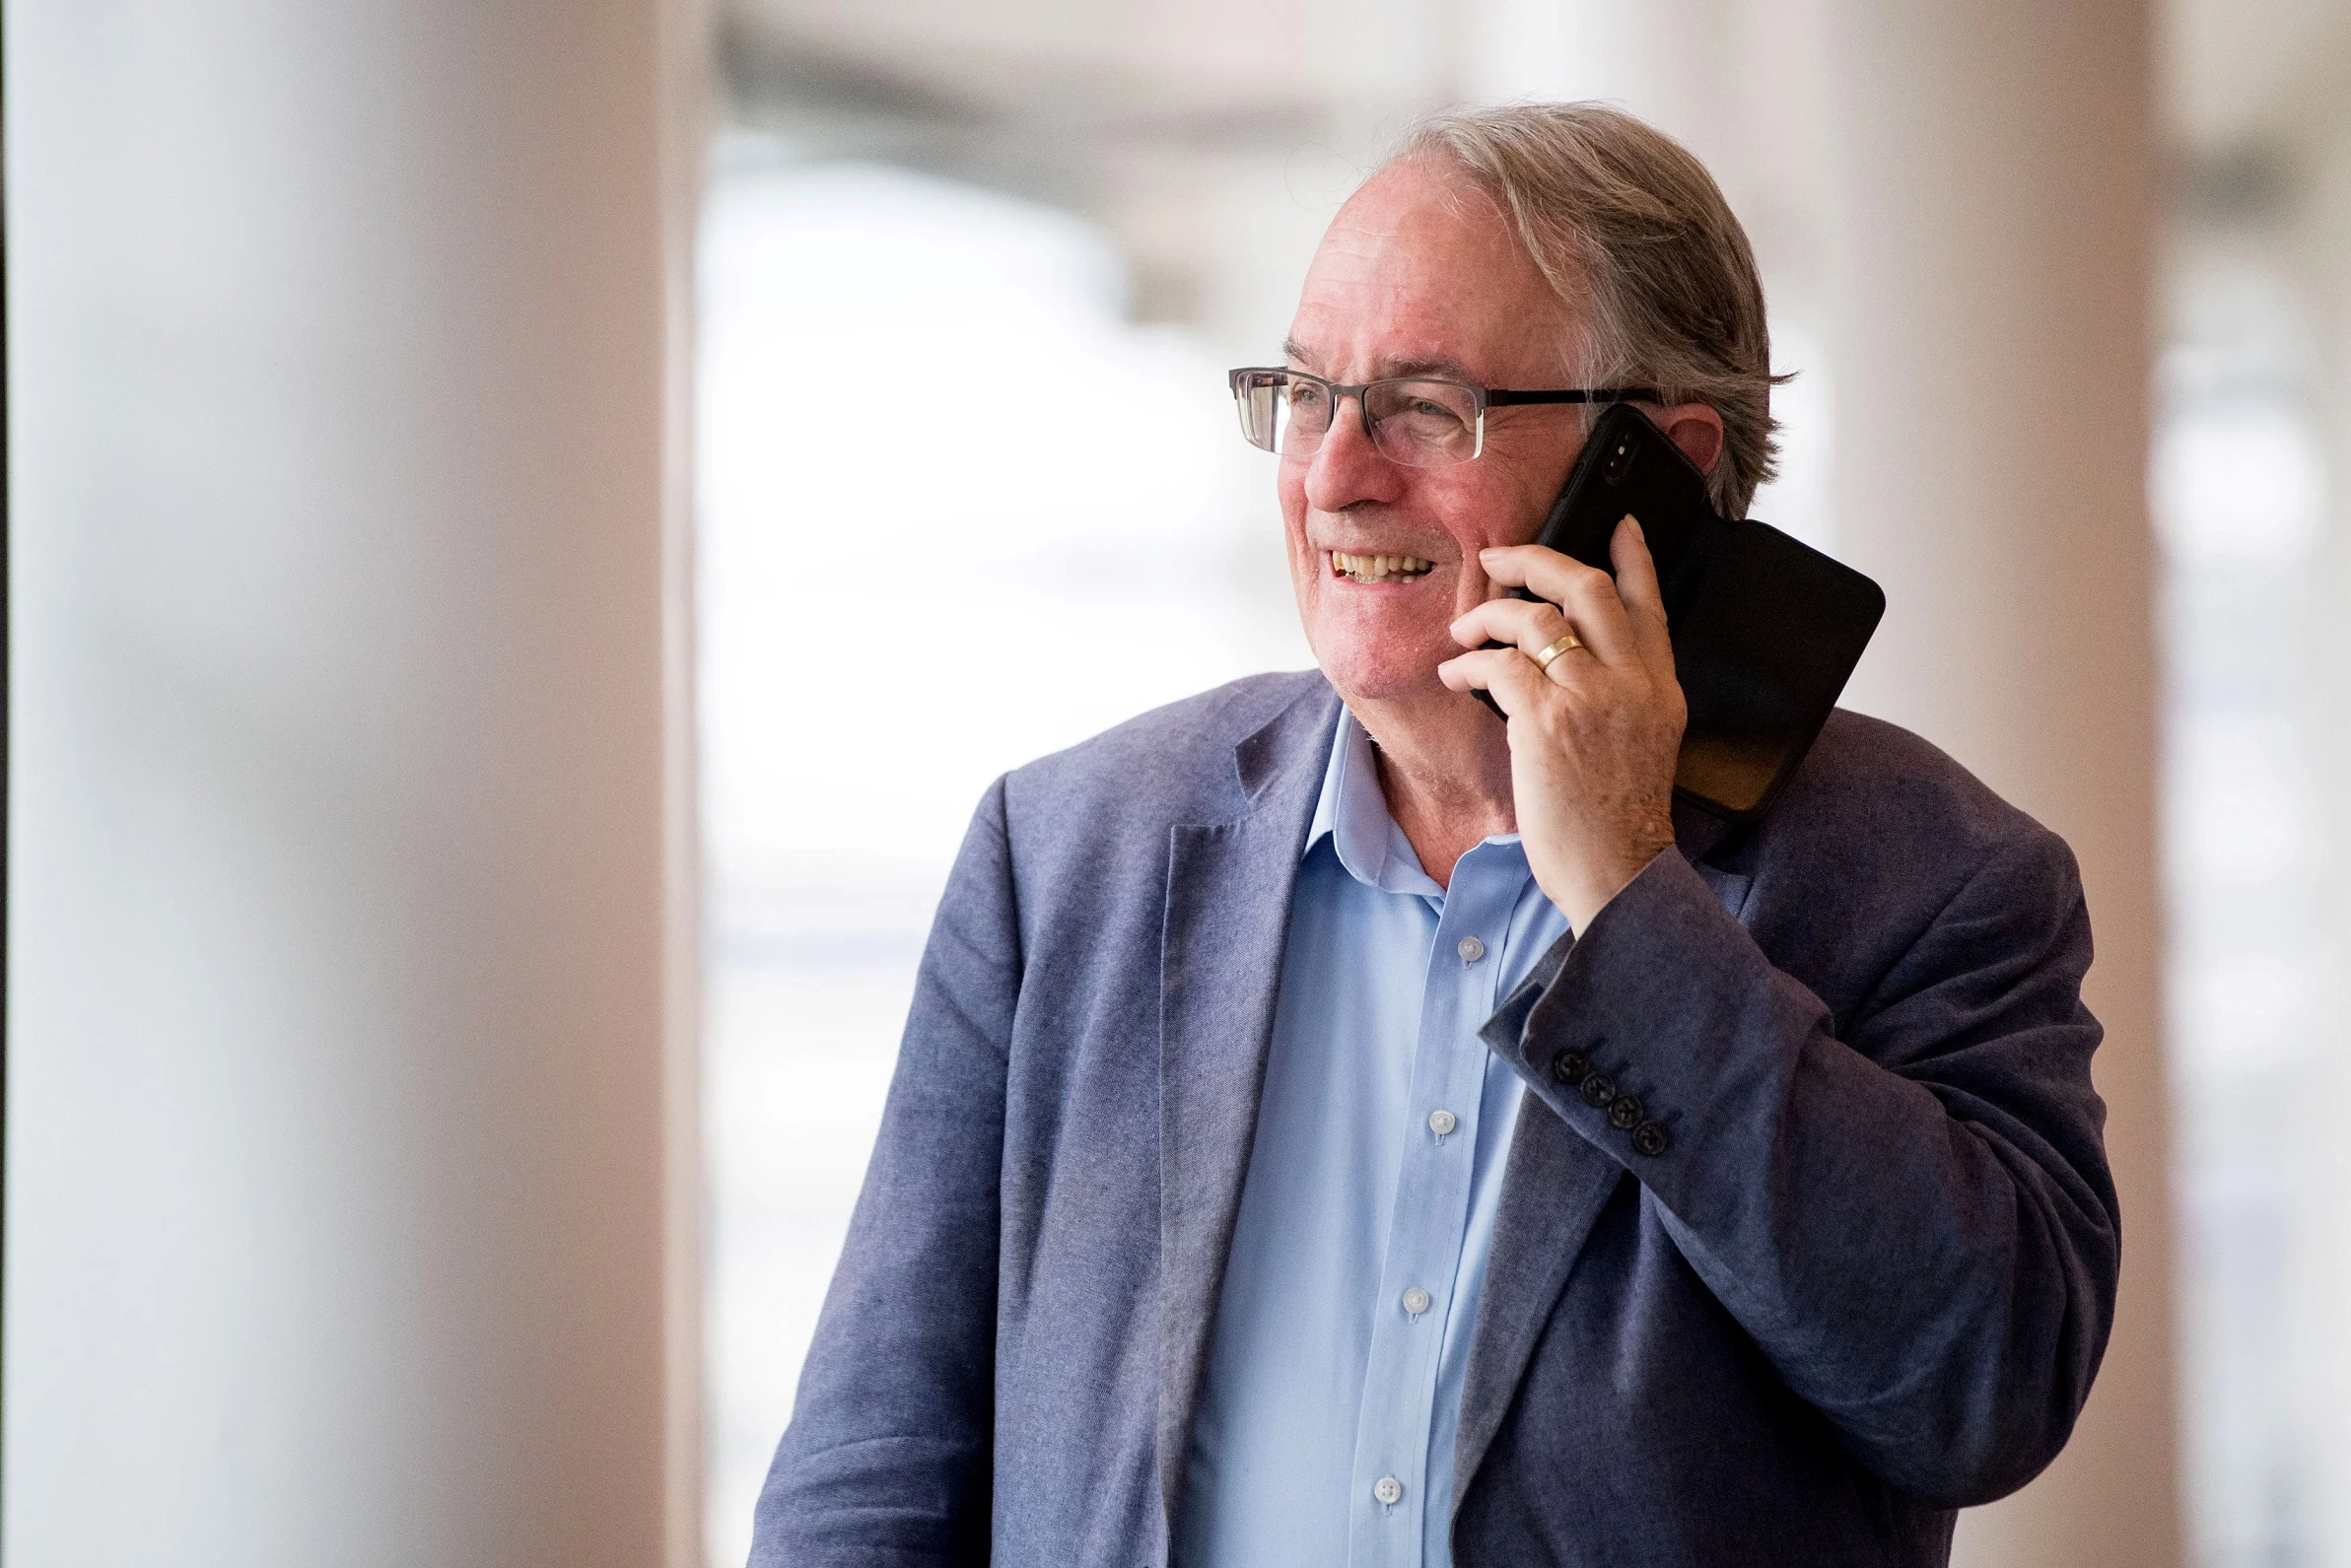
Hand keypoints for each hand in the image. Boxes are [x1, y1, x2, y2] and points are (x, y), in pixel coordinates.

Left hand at [1437, 516, 1685, 932]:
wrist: (1617, 872)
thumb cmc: (1616, 822)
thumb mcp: (1642, 746)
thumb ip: (1620, 697)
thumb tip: (1563, 660)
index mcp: (1660, 688)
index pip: (1649, 604)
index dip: (1633, 558)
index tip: (1622, 526)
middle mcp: (1632, 682)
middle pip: (1586, 587)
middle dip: (1534, 559)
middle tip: (1499, 557)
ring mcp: (1591, 697)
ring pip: (1533, 617)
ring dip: (1487, 615)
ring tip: (1462, 631)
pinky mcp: (1546, 720)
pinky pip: (1498, 664)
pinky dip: (1467, 664)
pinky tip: (1454, 675)